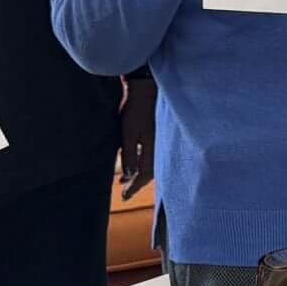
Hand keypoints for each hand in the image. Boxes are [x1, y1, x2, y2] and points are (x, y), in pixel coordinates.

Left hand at [117, 75, 157, 197]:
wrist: (147, 89)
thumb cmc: (136, 110)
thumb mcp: (128, 133)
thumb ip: (128, 154)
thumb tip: (128, 174)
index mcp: (154, 151)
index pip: (145, 176)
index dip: (134, 187)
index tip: (124, 197)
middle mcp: (161, 149)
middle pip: (150, 172)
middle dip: (137, 181)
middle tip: (125, 189)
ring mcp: (162, 142)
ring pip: (152, 163)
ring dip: (139, 171)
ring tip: (126, 176)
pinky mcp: (159, 135)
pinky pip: (153, 153)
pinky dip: (143, 160)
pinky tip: (135, 158)